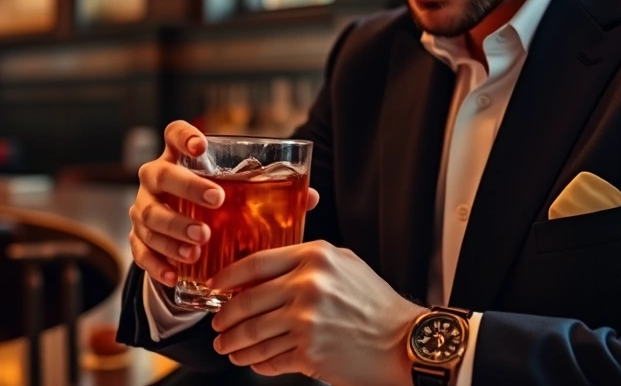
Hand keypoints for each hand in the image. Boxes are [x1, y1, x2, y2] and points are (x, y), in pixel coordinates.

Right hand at [128, 121, 319, 286]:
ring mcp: (144, 208)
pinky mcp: (138, 240)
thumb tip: (312, 197)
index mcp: (180, 159)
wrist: (185, 238)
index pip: (173, 134)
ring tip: (199, 245)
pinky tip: (175, 274)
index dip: (184, 136)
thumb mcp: (238, 195)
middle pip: (160, 175)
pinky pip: (140, 251)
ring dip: (173, 231)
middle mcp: (156, 179)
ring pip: (149, 216)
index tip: (201, 145)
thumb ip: (270, 194)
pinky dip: (157, 264)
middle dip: (187, 187)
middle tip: (217, 201)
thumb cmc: (218, 208)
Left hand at [210, 240, 427, 385]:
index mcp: (315, 258)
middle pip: (246, 302)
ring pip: (253, 334)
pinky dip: (257, 363)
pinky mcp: (308, 352)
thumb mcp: (345, 265)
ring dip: (235, 344)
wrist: (403, 341)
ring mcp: (306, 321)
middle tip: (218, 324)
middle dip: (224, 317)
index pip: (256, 263)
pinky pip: (270, 359)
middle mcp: (308, 286)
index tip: (217, 286)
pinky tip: (254, 361)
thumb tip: (266, 272)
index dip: (228, 277)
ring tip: (228, 347)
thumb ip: (307, 262)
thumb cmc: (376, 304)